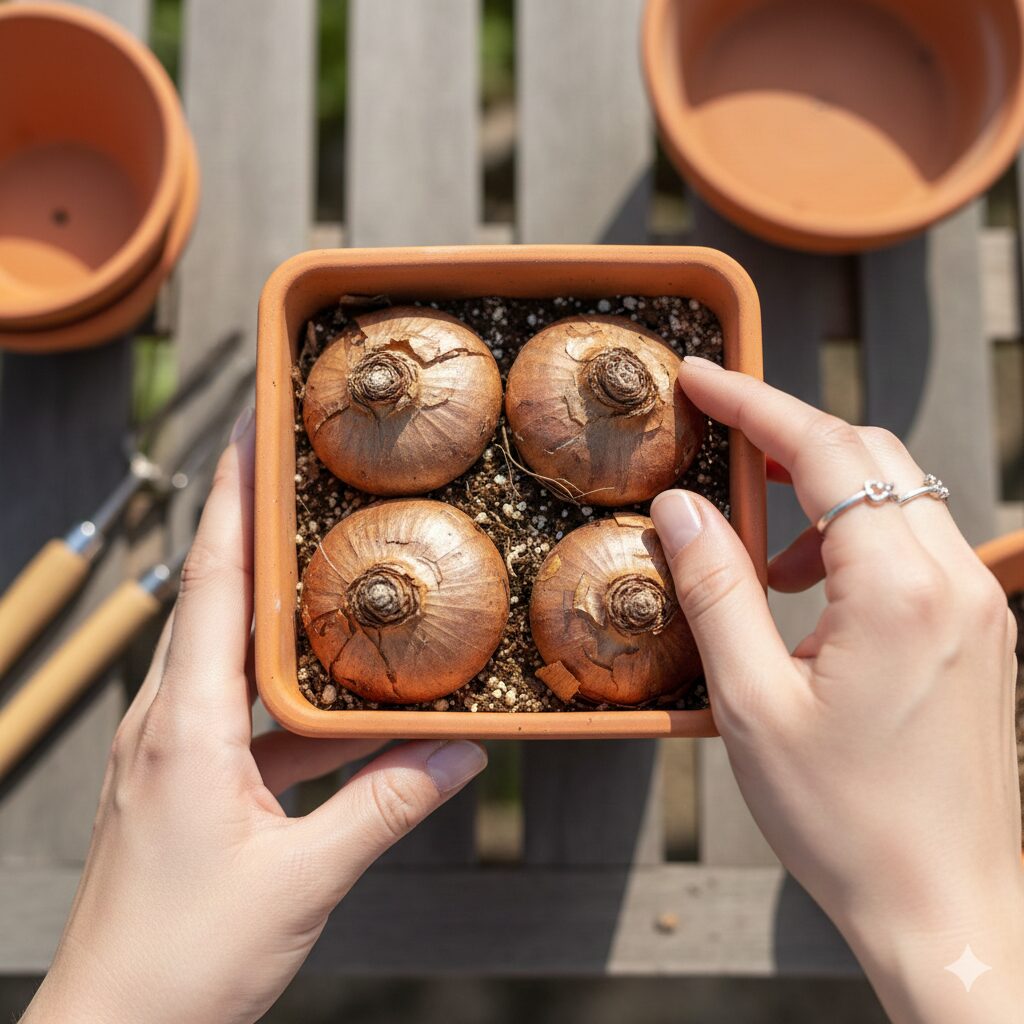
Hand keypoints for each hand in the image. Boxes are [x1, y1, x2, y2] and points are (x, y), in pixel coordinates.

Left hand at [23, 410, 486, 1023]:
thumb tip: (465, 752)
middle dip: (246, 519)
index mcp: (185, 725)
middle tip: (294, 463)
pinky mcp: (180, 779)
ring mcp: (169, 749)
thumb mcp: (304, 880)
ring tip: (318, 552)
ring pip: (222, 646)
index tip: (252, 428)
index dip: (230, 497)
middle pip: (210, 592)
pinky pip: (235, 705)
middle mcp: (166, 720)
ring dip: (263, 593)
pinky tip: (333, 693)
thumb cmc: (184, 963)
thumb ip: (388, 806)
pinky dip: (281, 680)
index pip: (208, 579)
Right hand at [651, 358, 1022, 1023]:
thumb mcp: (752, 704)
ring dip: (823, 493)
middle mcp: (954, 581)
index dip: (756, 404)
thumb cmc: (847, 820)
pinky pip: (917, 547)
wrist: (947, 907)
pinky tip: (810, 596)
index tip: (705, 378)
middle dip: (791, 435)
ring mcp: (978, 606)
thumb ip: (715, 589)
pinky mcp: (981, 634)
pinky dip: (856, 539)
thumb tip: (682, 508)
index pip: (826, 452)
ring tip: (759, 551)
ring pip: (899, 496)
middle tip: (721, 445)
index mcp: (897, 590)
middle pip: (872, 456)